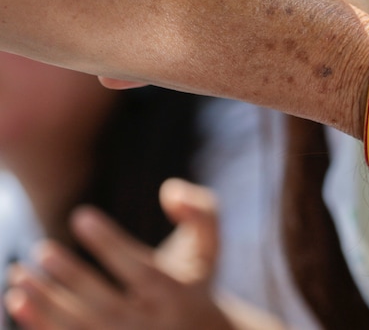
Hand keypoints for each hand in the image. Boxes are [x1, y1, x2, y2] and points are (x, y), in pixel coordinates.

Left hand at [4, 179, 231, 329]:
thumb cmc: (197, 278)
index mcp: (180, 295)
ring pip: (81, 327)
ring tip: (18, 272)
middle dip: (72, 278)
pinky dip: (39, 324)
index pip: (142, 270)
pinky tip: (15, 299)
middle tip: (42, 249)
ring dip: (45, 302)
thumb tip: (169, 192)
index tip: (81, 215)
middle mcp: (154, 326)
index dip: (110, 245)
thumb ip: (201, 209)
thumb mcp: (209, 243)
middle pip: (106, 304)